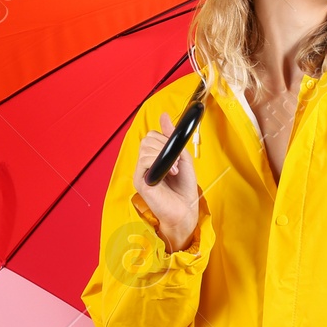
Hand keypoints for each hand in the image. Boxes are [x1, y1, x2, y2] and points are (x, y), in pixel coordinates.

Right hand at [131, 111, 200, 251]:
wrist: (186, 210)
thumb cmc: (184, 188)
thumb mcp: (182, 157)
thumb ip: (172, 137)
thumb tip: (164, 116)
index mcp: (153, 158)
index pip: (151, 136)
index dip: (165, 139)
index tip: (177, 151)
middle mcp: (145, 164)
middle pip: (147, 139)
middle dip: (165, 146)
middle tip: (177, 162)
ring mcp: (141, 172)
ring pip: (145, 148)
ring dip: (165, 155)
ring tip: (174, 169)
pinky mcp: (140, 181)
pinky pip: (144, 160)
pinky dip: (159, 162)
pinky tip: (168, 173)